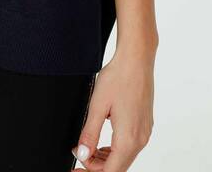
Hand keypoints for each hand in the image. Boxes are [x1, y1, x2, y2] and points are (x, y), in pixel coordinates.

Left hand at [72, 49, 154, 170]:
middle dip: (97, 167)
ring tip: (87, 149)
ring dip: (105, 160)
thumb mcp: (97, 106)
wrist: (136, 60)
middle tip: (78, 157)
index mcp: (128, 138)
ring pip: (124, 158)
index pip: (110, 171)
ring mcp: (145, 132)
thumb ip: (89, 133)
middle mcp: (140, 139)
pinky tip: (102, 143)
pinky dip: (115, 150)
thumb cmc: (118, 77)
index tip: (75, 166)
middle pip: (118, 168)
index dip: (90, 171)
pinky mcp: (145, 125)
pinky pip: (130, 147)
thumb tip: (82, 154)